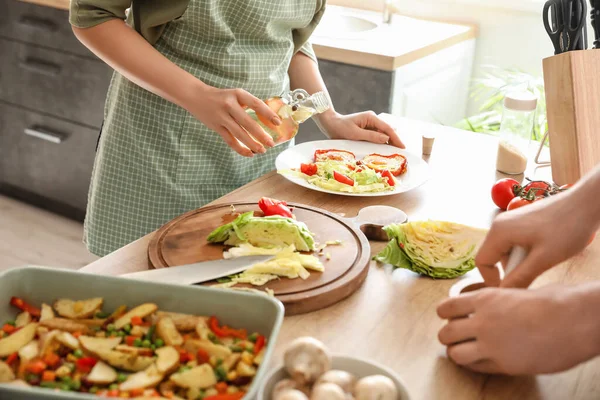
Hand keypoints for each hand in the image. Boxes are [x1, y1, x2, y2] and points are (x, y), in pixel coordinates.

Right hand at [187, 86, 281, 156]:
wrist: (196, 96)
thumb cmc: (222, 97)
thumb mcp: (236, 95)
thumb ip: (249, 104)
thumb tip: (269, 118)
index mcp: (238, 94)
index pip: (256, 104)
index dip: (268, 114)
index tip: (278, 122)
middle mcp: (230, 105)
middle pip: (248, 123)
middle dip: (261, 135)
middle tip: (271, 143)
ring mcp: (222, 117)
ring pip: (239, 134)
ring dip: (252, 144)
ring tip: (262, 150)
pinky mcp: (216, 127)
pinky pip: (230, 140)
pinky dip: (240, 149)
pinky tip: (249, 153)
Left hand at [317, 111, 404, 148]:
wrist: (330, 124)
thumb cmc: (340, 128)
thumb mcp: (355, 134)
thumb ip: (371, 136)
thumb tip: (386, 139)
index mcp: (371, 118)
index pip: (387, 128)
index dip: (396, 138)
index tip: (403, 147)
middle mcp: (373, 119)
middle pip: (387, 131)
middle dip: (394, 140)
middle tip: (401, 152)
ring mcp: (370, 124)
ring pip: (383, 134)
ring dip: (388, 142)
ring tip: (395, 152)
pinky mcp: (367, 129)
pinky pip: (377, 136)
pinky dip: (381, 142)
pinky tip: (385, 149)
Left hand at [437, 284, 599, 374]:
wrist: (574, 321)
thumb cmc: (554, 302)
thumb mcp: (517, 291)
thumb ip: (498, 300)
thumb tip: (493, 304)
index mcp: (484, 299)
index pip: (446, 308)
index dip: (446, 314)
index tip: (449, 317)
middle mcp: (482, 322)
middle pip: (446, 333)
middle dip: (448, 336)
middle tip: (456, 337)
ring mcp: (491, 345)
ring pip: (455, 354)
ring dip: (458, 353)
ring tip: (467, 351)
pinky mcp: (504, 365)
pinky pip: (477, 368)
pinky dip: (475, 365)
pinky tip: (482, 361)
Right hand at [476, 190, 597, 287]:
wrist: (586, 203)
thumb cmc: (566, 229)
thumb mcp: (544, 258)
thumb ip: (521, 277)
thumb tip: (504, 292)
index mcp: (499, 232)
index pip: (482, 262)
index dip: (492, 280)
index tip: (511, 290)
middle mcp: (499, 224)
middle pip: (493, 256)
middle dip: (509, 270)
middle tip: (533, 274)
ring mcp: (509, 221)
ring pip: (505, 250)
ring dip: (519, 261)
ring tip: (543, 260)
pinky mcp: (520, 220)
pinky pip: (513, 242)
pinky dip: (524, 251)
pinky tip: (544, 251)